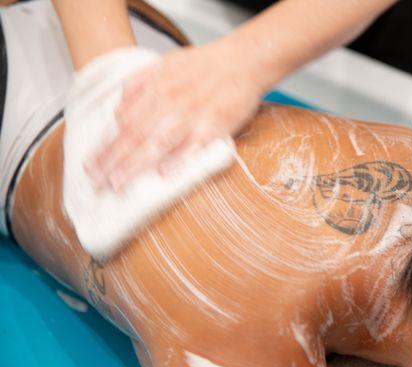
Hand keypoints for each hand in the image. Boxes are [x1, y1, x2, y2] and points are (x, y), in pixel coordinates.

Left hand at [87, 39, 264, 190]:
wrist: (243, 61)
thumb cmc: (206, 65)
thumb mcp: (165, 63)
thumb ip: (139, 83)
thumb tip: (118, 107)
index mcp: (156, 88)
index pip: (124, 121)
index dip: (106, 144)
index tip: (90, 164)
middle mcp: (170, 103)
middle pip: (135, 135)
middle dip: (113, 161)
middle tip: (97, 182)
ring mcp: (192, 116)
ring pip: (158, 143)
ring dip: (136, 164)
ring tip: (118, 183)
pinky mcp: (215, 126)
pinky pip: (194, 146)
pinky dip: (180, 159)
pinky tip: (164, 175)